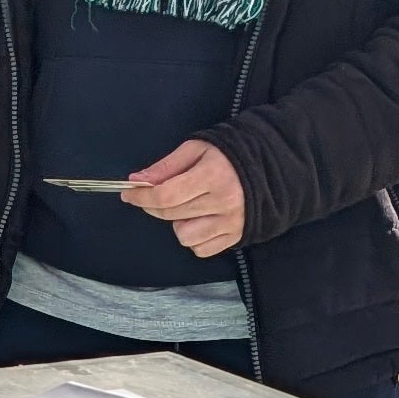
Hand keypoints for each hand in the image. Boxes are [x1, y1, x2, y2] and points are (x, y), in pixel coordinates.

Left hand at [126, 139, 246, 256]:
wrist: (269, 167)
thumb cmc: (228, 155)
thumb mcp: (196, 149)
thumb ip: (167, 166)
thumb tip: (137, 180)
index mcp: (213, 176)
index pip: (167, 195)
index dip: (142, 197)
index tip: (129, 194)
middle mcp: (224, 203)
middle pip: (172, 214)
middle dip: (153, 205)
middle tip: (152, 195)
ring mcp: (232, 223)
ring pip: (185, 237)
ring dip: (178, 223)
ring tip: (187, 207)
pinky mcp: (237, 237)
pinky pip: (201, 249)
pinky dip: (194, 238)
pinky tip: (199, 220)